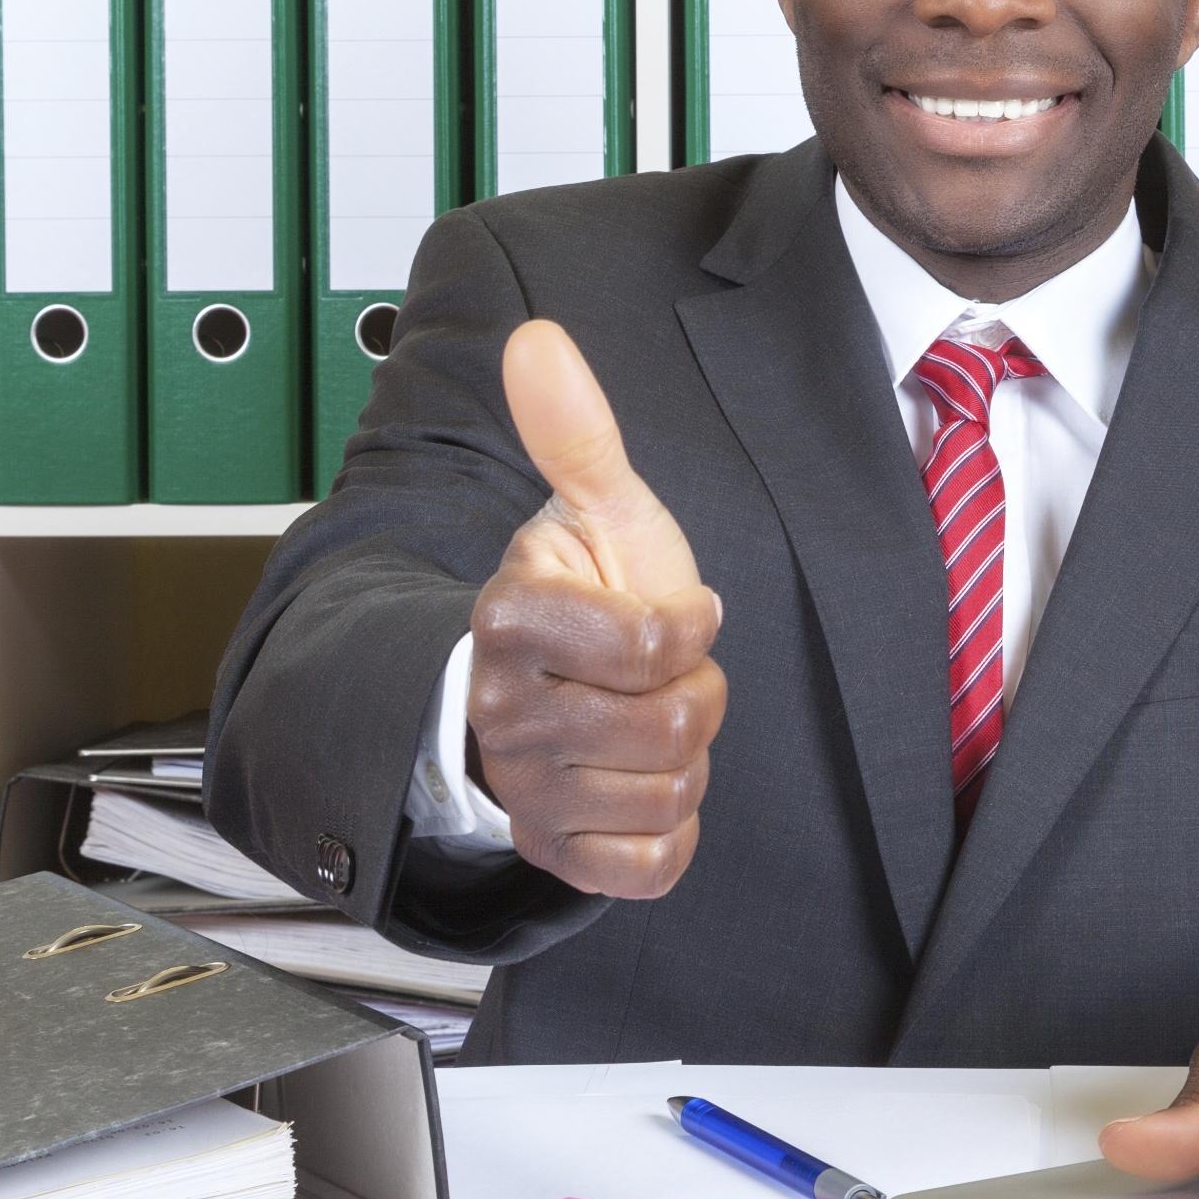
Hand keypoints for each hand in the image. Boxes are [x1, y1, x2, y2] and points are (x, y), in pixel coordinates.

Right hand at [467, 320, 725, 898]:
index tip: (675, 610)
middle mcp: (501, 712)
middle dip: (698, 689)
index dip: (691, 624)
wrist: (551, 687)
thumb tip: (537, 336)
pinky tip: (642, 781)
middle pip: (678, 721)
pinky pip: (654, 863)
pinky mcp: (555, 854)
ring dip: (687, 755)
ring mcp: (525, 790)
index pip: (657, 642)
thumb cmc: (592, 592)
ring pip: (674, 790)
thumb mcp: (599, 506)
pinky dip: (670, 827)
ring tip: (645, 718)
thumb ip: (576, 429)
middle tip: (663, 671)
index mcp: (510, 620)